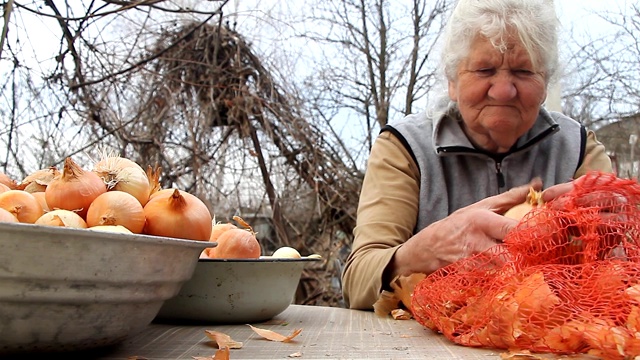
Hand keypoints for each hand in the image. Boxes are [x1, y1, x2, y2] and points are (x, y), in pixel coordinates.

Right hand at [388, 178, 541, 277]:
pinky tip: (513, 277)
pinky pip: (492, 281)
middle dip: (527, 258)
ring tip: (531, 267)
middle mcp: (476, 242)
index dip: (534, 235)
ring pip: (502, 271)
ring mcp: (471, 261)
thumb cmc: (459, 224)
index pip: (513, 230)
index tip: (551, 236)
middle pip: (510, 256)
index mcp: (482, 220)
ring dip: (517, 270)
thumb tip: (536, 185)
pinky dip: (504, 279)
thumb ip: (510, 197)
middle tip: (543, 257)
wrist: (428, 247)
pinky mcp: (468, 277)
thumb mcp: (481, 206)